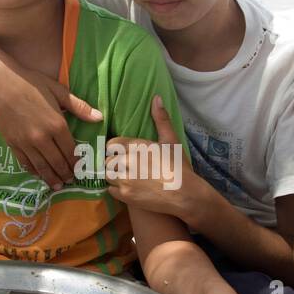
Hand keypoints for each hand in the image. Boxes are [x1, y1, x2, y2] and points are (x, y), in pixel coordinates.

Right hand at [0, 58, 102, 189]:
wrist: (0, 83)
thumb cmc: (31, 83)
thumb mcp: (59, 91)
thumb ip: (79, 107)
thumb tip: (99, 117)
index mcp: (56, 125)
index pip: (70, 151)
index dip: (76, 163)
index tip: (80, 170)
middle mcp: (42, 138)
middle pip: (57, 163)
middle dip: (65, 174)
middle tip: (70, 181)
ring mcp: (25, 143)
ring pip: (41, 167)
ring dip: (51, 178)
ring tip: (58, 185)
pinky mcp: (12, 144)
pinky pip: (25, 163)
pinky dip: (34, 171)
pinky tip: (39, 174)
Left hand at [105, 95, 200, 221]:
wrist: (185, 194)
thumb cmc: (179, 167)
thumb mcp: (171, 141)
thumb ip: (161, 119)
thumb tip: (156, 98)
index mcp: (136, 146)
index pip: (111, 144)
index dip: (115, 148)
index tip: (123, 153)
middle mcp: (127, 161)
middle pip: (108, 160)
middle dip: (115, 162)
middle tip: (126, 166)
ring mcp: (124, 179)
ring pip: (108, 175)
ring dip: (114, 175)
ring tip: (126, 177)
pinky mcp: (125, 196)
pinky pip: (110, 190)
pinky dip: (116, 189)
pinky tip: (128, 188)